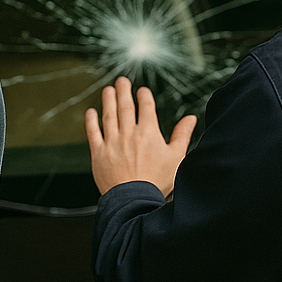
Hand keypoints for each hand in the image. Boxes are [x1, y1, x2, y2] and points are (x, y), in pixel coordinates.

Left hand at [85, 77, 196, 195]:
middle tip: (121, 80)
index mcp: (148, 133)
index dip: (143, 96)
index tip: (141, 90)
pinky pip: (93, 133)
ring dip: (108, 100)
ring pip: (109, 116)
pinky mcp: (98, 153)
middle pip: (125, 106)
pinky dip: (91, 121)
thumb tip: (190, 118)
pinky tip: (91, 112)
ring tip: (108, 90)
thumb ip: (182, 135)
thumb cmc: (157, 181)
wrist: (134, 200)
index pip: (145, 107)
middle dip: (123, 91)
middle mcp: (129, 134)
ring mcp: (112, 142)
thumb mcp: (176, 157)